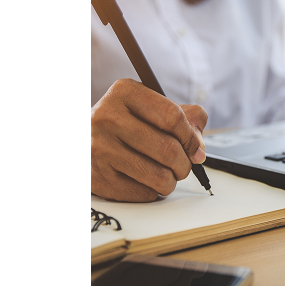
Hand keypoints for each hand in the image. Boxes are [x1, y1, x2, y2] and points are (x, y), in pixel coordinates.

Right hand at [91, 79, 208, 201]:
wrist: (86, 138)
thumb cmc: (126, 122)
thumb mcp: (151, 107)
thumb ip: (185, 117)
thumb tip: (199, 147)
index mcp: (125, 93)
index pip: (172, 116)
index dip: (191, 137)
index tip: (196, 149)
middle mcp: (107, 117)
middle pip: (167, 148)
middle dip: (185, 163)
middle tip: (185, 167)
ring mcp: (98, 148)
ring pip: (157, 175)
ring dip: (171, 181)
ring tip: (169, 176)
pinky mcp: (95, 176)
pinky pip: (140, 193)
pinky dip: (152, 192)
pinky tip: (147, 182)